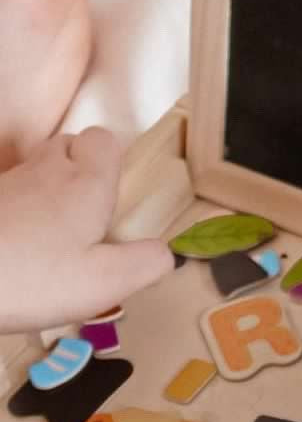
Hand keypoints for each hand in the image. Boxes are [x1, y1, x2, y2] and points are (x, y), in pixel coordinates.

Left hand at [0, 128, 173, 331]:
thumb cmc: (33, 278)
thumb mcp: (107, 282)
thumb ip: (146, 263)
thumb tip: (165, 252)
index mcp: (84, 183)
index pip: (103, 139)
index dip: (112, 159)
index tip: (115, 195)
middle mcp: (45, 172)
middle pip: (66, 146)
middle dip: (80, 170)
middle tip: (88, 214)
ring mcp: (6, 185)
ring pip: (35, 170)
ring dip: (48, 192)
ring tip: (52, 237)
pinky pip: (9, 195)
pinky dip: (18, 213)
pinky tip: (18, 248)